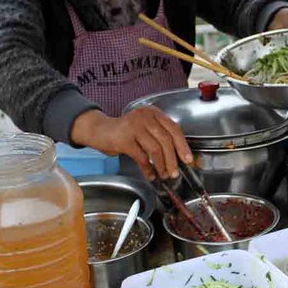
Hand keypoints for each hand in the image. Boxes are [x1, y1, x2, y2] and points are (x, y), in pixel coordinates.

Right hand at [71, 107, 191, 180]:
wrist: (99, 130)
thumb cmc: (124, 131)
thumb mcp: (144, 128)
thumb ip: (159, 135)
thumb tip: (176, 155)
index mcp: (153, 113)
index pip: (174, 128)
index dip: (182, 145)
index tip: (188, 159)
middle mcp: (145, 117)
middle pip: (166, 140)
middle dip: (173, 159)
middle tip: (175, 172)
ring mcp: (134, 126)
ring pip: (155, 149)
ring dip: (161, 165)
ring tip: (163, 174)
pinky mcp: (124, 139)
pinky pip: (141, 157)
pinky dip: (147, 168)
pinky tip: (150, 175)